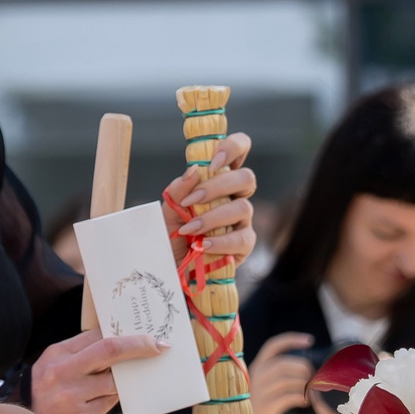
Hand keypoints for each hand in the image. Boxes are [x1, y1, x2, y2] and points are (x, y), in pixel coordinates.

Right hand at [30, 330, 162, 413]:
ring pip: (114, 382)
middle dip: (138, 346)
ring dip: (125, 379)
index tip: (145, 335)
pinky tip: (110, 395)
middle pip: (110, 351)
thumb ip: (80, 350)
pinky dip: (114, 396)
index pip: (98, 336)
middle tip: (158, 346)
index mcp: (57, 354)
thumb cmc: (44, 388)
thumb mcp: (53, 362)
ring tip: (126, 377)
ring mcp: (73, 397)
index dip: (124, 334)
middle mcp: (63, 373)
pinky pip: (110, 402)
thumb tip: (117, 338)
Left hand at [161, 132, 255, 278]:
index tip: (212, 162)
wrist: (173, 266)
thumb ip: (179, 190)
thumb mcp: (168, 210)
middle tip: (192, 201)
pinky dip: (221, 242)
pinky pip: (242, 239)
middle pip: (246, 177)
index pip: (239, 150)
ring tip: (191, 229)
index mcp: (219, 179)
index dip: (233, 147)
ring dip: (214, 217)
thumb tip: (194, 171)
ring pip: (244, 207)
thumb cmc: (173, 233)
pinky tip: (204, 245)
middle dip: (218, 187)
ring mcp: (243, 220)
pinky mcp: (245, 244)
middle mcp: (235, 195)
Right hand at [246, 332, 315, 413]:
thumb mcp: (267, 390)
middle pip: (283, 363)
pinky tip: (306, 402)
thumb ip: (279, 378)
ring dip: (304, 384)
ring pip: (286, 380)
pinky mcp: (265, 408)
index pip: (272, 346)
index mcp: (255, 369)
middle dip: (302, 368)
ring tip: (311, 392)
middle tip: (313, 377)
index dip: (291, 340)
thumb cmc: (262, 413)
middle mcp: (255, 378)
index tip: (309, 340)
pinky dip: (301, 397)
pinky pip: (288, 397)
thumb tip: (307, 370)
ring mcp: (258, 393)